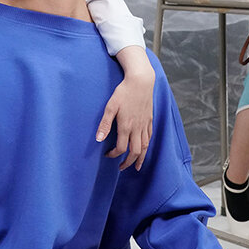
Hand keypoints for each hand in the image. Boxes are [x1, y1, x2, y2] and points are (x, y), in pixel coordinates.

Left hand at [97, 47, 154, 170]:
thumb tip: (98, 140)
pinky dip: (147, 145)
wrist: (141, 81)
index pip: (121, 148)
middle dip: (129, 162)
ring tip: (136, 166)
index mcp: (126, 126)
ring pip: (145, 146)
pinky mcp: (150, 119)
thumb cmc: (124, 92)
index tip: (108, 155)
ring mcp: (145, 124)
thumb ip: (105, 124)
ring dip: (140, 158)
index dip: (114, 155)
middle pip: (136, 152)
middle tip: (122, 167)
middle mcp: (137, 128)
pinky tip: (144, 147)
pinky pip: (150, 136)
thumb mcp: (110, 106)